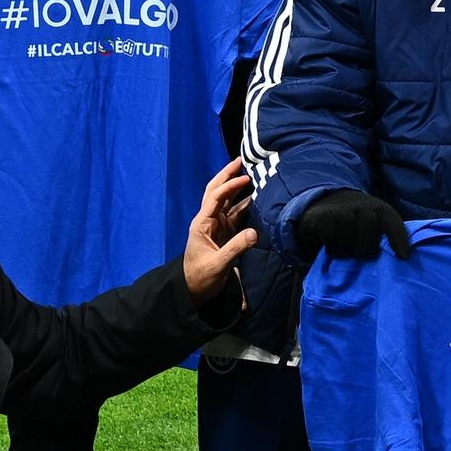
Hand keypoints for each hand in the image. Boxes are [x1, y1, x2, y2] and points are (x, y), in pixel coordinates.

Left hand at [182, 160, 259, 300]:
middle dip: (228, 174)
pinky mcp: (225, 233)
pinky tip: (256, 197)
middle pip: (217, 191)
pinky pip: (235, 212)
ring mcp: (217, 225)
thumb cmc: (200, 277)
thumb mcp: (218, 264)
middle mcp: (208, 220)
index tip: (247, 177)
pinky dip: (245, 202)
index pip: (216, 197)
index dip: (231, 185)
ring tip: (252, 173)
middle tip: (242, 159)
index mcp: (202, 223)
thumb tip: (255, 232)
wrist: (194, 291)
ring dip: (237, 186)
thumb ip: (236, 248)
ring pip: (227, 200)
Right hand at [297, 189, 413, 261]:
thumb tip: (402, 256)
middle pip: (368, 234)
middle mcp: (362, 206)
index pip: (392, 222)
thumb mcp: (376, 222)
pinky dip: (333, 247)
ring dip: (347, 250)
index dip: (398, 239)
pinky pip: (332, 239)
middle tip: (360, 255)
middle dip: (365, 249)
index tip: (403, 257)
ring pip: (349, 239)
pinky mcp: (325, 217)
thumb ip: (388, 234)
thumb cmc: (358, 220)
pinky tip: (332, 245)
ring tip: (345, 249)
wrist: (328, 202)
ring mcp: (342, 210)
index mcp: (380, 209)